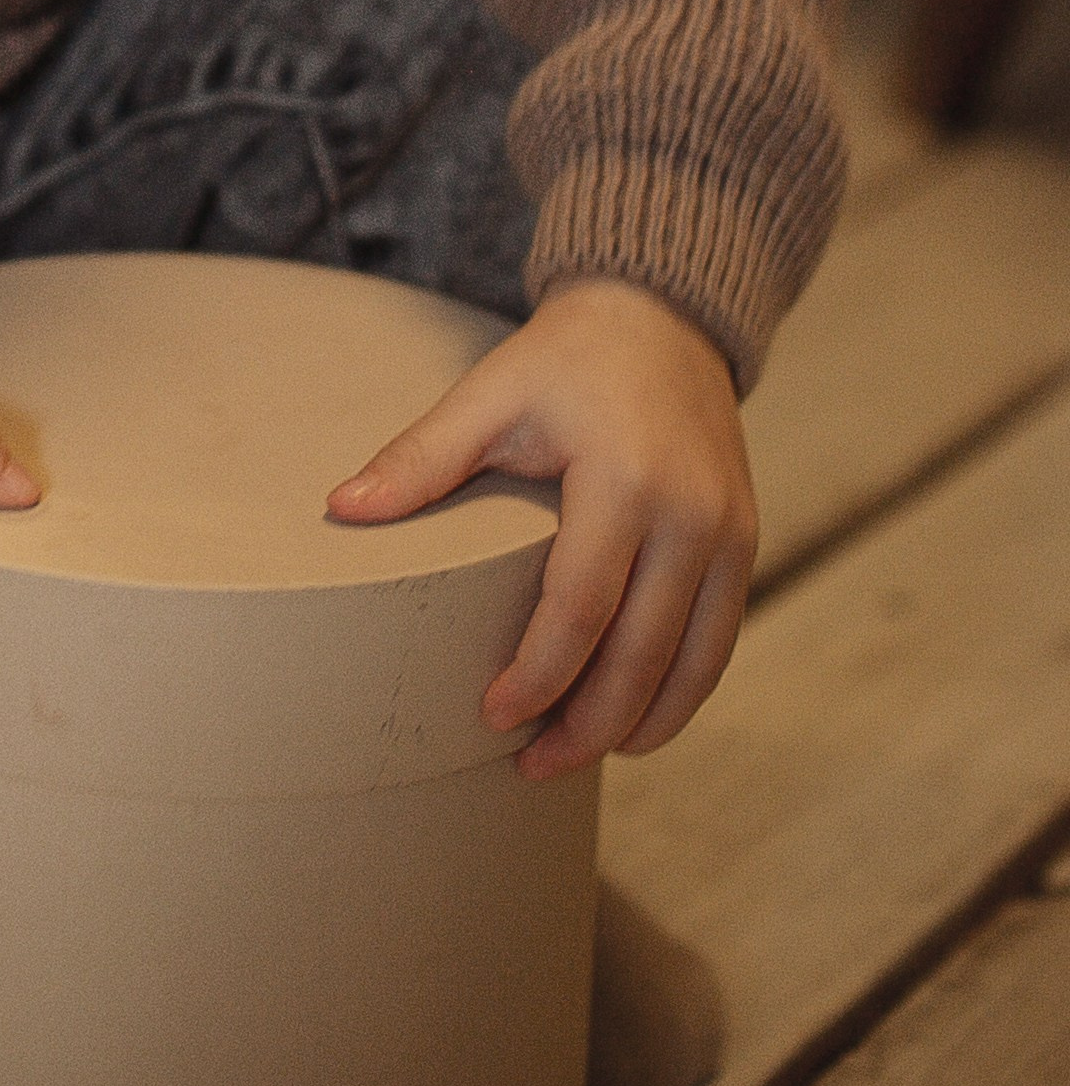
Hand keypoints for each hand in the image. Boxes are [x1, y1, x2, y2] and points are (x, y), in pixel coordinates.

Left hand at [324, 278, 756, 780]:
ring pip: (691, 666)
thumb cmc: (565, 359)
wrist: (661, 319)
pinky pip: (719, 644)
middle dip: (586, 726)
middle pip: (642, 654)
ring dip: (637, 726)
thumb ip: (421, 457)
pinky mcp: (744, 544)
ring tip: (573, 759)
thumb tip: (341, 510)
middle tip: (529, 766)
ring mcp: (729, 533)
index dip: (538, 674)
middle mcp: (692, 514)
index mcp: (624, 478)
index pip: (582, 606)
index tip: (492, 715)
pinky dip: (678, 695)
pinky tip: (632, 724)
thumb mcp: (489, 393)